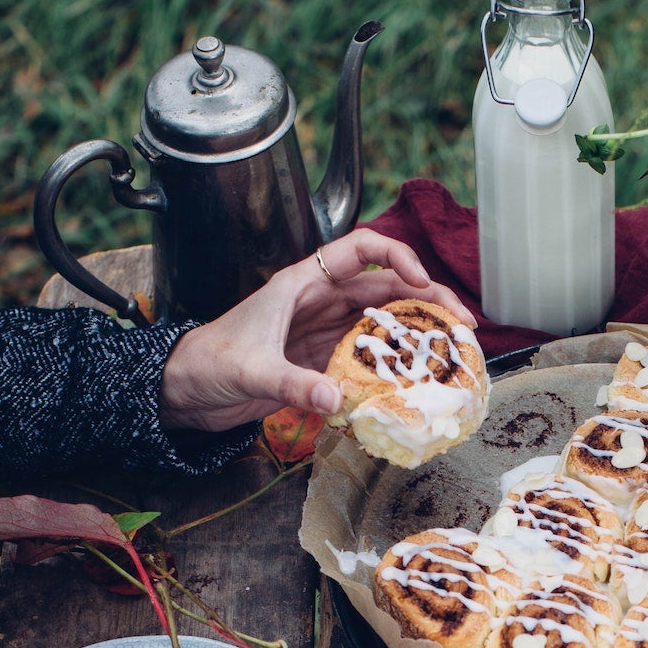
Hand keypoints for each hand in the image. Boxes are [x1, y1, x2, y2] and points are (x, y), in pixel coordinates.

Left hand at [158, 231, 473, 432]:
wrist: (185, 391)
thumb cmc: (209, 363)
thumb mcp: (250, 370)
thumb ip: (292, 383)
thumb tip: (335, 396)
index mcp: (301, 283)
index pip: (359, 251)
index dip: (397, 258)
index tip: (423, 282)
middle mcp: (319, 302)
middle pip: (385, 289)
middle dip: (427, 301)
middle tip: (461, 326)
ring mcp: (324, 332)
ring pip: (383, 323)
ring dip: (417, 334)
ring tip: (451, 353)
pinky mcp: (322, 362)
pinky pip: (368, 358)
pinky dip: (393, 366)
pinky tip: (415, 380)